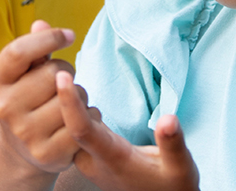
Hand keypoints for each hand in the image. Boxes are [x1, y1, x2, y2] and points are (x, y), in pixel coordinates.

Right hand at [0, 20, 81, 173]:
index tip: (68, 35)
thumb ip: (34, 47)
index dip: (48, 38)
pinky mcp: (48, 153)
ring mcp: (26, 133)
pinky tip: (76, 120)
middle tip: (61, 82)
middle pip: (53, 72)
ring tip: (67, 102)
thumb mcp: (23, 73)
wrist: (20, 150)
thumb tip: (41, 24)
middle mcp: (6, 108)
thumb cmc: (27, 99)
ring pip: (73, 97)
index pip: (18, 51)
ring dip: (80, 95)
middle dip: (66, 71)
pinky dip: (89, 116)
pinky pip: (83, 122)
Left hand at [56, 72, 199, 190]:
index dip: (69, 103)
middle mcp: (94, 159)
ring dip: (62, 97)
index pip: (82, 130)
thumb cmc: (173, 188)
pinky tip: (66, 86)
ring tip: (54, 64)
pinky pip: (73, 127)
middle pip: (66, 123)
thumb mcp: (181, 168)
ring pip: (67, 125)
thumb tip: (169, 119)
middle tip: (53, 57)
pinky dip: (69, 106)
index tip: (62, 77)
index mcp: (113, 158)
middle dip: (58, 91)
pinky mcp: (91, 154)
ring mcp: (90, 158)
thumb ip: (173, 144)